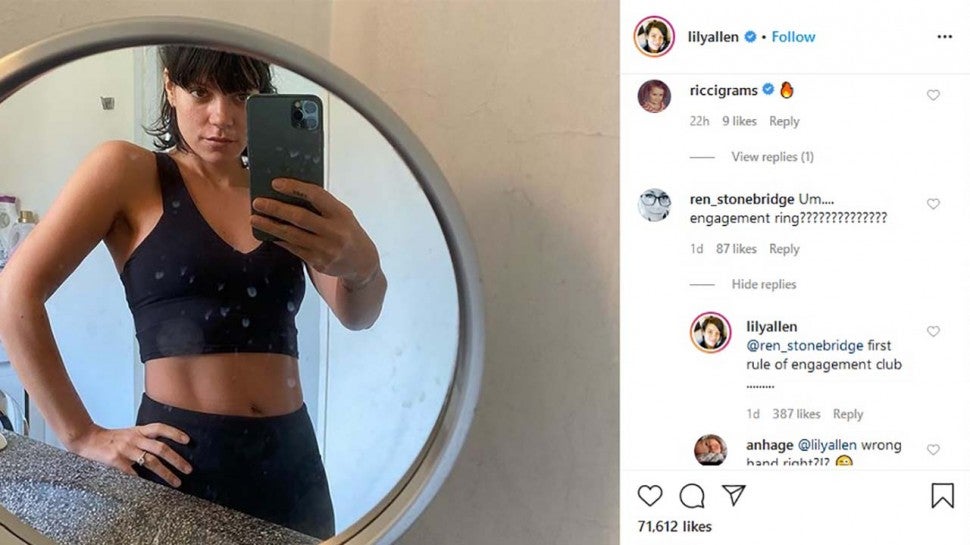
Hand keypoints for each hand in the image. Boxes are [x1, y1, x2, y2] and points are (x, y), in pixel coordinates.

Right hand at [71, 422, 191, 486]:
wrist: (88, 439)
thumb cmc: (112, 438)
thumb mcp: (130, 433)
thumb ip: (145, 438)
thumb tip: (165, 449)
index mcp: (139, 431)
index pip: (160, 428)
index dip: (175, 433)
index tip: (188, 440)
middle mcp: (135, 439)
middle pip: (160, 448)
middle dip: (177, 459)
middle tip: (188, 469)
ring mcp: (126, 450)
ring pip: (151, 461)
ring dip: (166, 473)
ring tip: (177, 482)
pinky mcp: (116, 461)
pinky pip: (133, 473)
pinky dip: (143, 480)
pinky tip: (152, 489)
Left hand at [251, 178, 379, 285]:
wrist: (362, 263)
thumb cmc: (348, 231)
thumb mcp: (343, 215)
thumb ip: (323, 206)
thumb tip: (290, 193)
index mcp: (341, 214)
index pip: (316, 196)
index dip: (294, 188)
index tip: (275, 183)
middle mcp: (334, 231)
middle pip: (300, 217)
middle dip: (276, 208)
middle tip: (257, 202)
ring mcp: (326, 249)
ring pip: (292, 235)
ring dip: (270, 226)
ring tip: (255, 219)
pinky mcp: (318, 262)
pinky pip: (293, 248)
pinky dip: (279, 239)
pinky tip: (269, 234)